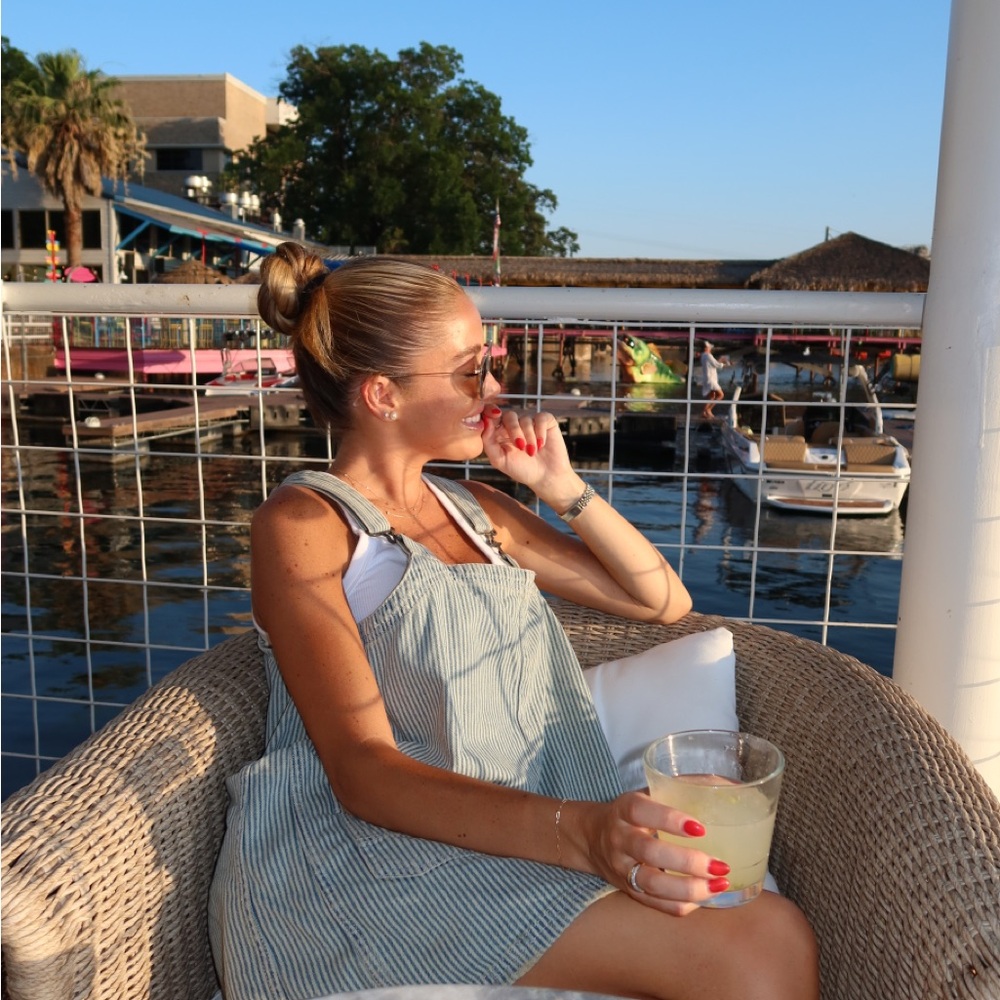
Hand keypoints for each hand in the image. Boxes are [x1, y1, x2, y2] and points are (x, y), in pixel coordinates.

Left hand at [480, 406, 575, 494]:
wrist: (546, 477)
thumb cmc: (521, 469)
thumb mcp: (500, 460)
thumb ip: (488, 441)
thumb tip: (486, 421)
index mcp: (500, 431)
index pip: (493, 416)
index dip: (492, 413)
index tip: (495, 418)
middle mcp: (514, 424)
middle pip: (510, 416)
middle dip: (514, 430)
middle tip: (521, 446)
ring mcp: (530, 422)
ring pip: (526, 419)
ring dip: (529, 437)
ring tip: (532, 452)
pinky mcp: (546, 422)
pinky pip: (541, 418)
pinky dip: (540, 432)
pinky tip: (541, 445)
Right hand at [583, 791, 731, 916]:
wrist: (591, 838)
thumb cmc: (632, 814)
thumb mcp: (645, 795)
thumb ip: (677, 792)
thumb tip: (724, 785)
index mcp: (624, 810)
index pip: (640, 811)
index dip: (669, 819)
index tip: (700, 827)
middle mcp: (620, 839)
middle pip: (649, 852)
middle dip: (688, 861)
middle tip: (720, 865)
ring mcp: (622, 869)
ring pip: (653, 885)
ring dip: (690, 889)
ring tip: (719, 884)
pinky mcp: (629, 891)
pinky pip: (656, 905)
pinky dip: (683, 904)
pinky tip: (704, 897)